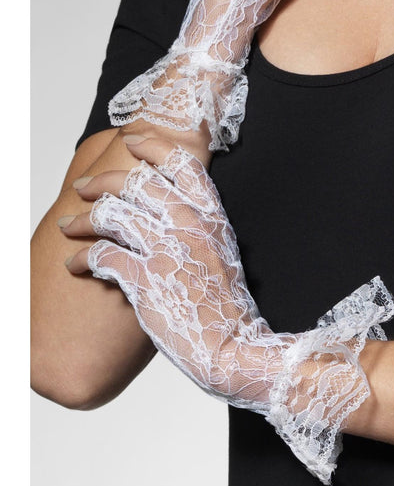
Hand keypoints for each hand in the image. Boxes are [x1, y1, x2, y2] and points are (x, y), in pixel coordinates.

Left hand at [59, 134, 393, 483]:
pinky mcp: (149, 280)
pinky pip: (104, 257)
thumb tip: (166, 209)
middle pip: (138, 183)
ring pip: (115, 215)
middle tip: (83, 187)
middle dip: (103, 181)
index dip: (153, 145)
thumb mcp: (220, 250)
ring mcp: (169, 250)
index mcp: (211, 214)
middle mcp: (191, 224)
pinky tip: (74, 264)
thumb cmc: (224, 302)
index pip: (182, 163)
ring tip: (67, 226)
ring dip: (83, 219)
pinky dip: (82, 259)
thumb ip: (197, 224)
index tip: (131, 140)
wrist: (233, 345)